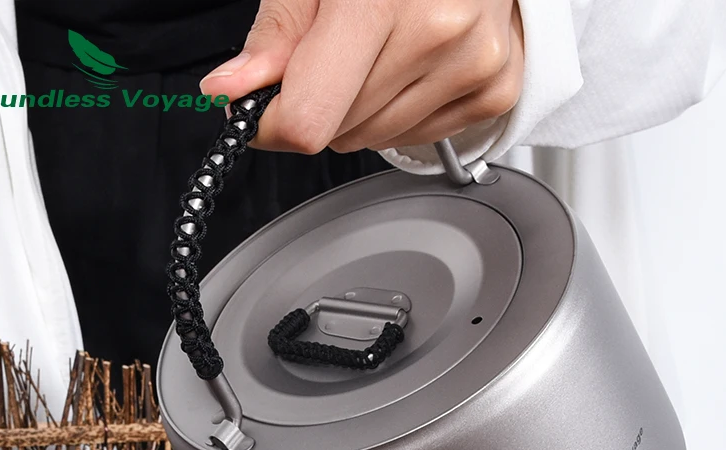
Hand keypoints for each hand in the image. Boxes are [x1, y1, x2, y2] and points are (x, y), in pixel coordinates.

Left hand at [199, 0, 523, 153]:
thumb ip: (274, 35)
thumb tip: (230, 91)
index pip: (308, 118)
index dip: (272, 122)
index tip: (262, 106)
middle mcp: (439, 32)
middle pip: (338, 133)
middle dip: (319, 102)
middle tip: (332, 54)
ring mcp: (475, 65)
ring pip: (374, 141)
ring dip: (358, 111)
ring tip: (374, 52)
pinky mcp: (495, 89)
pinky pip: (415, 137)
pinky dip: (397, 113)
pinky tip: (408, 66)